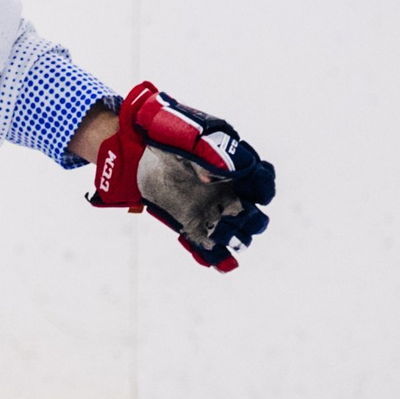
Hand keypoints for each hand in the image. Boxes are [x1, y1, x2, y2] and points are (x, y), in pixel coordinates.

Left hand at [87, 82, 274, 271]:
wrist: (136, 149)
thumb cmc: (164, 133)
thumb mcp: (181, 132)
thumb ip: (201, 151)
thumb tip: (213, 177)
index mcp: (233, 165)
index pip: (261, 178)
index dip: (262, 187)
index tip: (257, 192)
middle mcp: (229, 190)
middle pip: (254, 212)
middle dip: (249, 218)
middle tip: (231, 214)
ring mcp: (211, 209)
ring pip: (236, 232)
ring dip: (234, 238)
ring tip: (219, 236)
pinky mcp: (192, 224)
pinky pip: (209, 245)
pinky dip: (217, 257)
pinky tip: (222, 266)